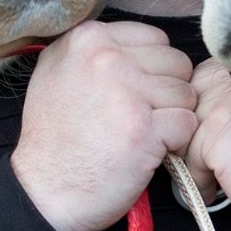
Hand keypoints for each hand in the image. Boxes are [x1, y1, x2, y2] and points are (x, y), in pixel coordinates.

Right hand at [11, 22, 197, 230]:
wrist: (44, 191)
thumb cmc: (54, 137)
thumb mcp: (57, 73)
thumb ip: (95, 51)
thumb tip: (141, 45)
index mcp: (87, 38)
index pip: (156, 39)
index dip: (153, 70)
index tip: (133, 95)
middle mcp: (106, 57)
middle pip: (176, 63)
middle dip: (167, 93)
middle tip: (139, 118)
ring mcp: (126, 91)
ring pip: (186, 93)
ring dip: (172, 118)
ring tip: (141, 135)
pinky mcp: (144, 128)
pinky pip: (187, 123)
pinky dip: (175, 142)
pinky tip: (147, 151)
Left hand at [184, 60, 230, 230]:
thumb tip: (196, 113)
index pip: (202, 81)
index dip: (205, 115)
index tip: (216, 141)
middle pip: (188, 104)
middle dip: (195, 136)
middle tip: (212, 164)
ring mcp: (229, 103)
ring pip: (186, 131)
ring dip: (197, 160)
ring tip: (218, 181)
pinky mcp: (220, 134)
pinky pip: (190, 158)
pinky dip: (202, 181)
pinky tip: (222, 191)